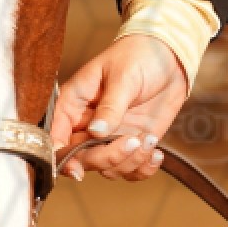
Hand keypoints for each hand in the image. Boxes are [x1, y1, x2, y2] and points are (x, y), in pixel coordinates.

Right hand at [49, 35, 190, 181]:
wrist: (170, 56)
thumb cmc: (138, 56)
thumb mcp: (123, 77)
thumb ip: (110, 106)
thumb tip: (96, 132)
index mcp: (74, 103)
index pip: (57, 136)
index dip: (63, 156)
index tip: (77, 169)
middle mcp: (88, 125)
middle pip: (83, 158)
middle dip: (107, 157)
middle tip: (132, 141)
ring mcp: (110, 137)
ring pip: (108, 168)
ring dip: (129, 162)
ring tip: (148, 140)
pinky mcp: (132, 143)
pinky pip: (131, 170)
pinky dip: (144, 169)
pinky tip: (156, 153)